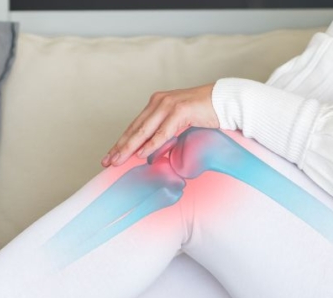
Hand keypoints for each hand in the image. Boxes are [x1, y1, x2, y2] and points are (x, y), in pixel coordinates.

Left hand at [102, 83, 218, 167]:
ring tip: (119, 161)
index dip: (121, 142)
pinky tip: (141, 154)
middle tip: (107, 162)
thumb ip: (163, 131)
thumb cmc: (205, 112)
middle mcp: (159, 101)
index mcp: (157, 102)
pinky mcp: (181, 110)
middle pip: (135, 129)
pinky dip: (151, 144)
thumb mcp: (178, 121)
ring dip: (130, 148)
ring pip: (144, 131)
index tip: (110, 156)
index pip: (135, 126)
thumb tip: (149, 151)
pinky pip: (163, 132)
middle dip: (120, 147)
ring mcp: (169, 105)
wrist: (225, 100)